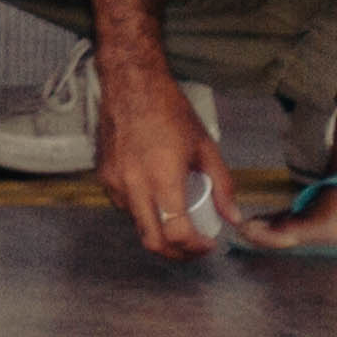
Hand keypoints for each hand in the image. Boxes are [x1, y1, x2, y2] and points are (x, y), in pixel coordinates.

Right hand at [89, 53, 228, 259]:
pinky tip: (156, 197)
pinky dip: (143, 212)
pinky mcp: (104, 175)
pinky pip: (123, 206)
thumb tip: (233, 217)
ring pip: (137, 225)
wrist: (131, 83)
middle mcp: (133, 184)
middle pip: (152, 241)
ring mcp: (114, 181)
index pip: (176, 233)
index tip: (208, 244)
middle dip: (177, 253)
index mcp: (162, 177)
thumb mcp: (205, 146)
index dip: (195, 248)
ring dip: (159, 231)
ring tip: (177, 218)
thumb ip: (222, 185)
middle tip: (193, 248)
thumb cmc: (168, 109)